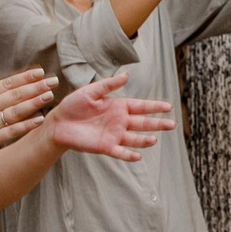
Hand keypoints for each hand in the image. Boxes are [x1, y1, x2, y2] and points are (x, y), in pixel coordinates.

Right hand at [0, 66, 55, 168]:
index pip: (7, 83)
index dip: (25, 77)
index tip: (41, 72)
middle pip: (15, 95)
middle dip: (36, 87)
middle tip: (54, 81)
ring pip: (15, 111)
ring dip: (34, 103)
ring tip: (50, 96)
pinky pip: (11, 131)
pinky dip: (26, 125)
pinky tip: (39, 119)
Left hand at [45, 70, 175, 161]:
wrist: (58, 123)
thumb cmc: (73, 105)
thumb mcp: (90, 91)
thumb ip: (108, 85)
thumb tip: (126, 75)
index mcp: (118, 106)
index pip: (141, 106)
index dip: (155, 107)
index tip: (169, 107)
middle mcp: (119, 121)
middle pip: (143, 123)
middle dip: (158, 124)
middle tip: (172, 125)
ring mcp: (114, 135)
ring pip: (134, 138)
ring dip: (144, 140)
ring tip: (154, 139)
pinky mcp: (105, 147)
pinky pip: (120, 152)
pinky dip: (129, 155)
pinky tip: (138, 156)